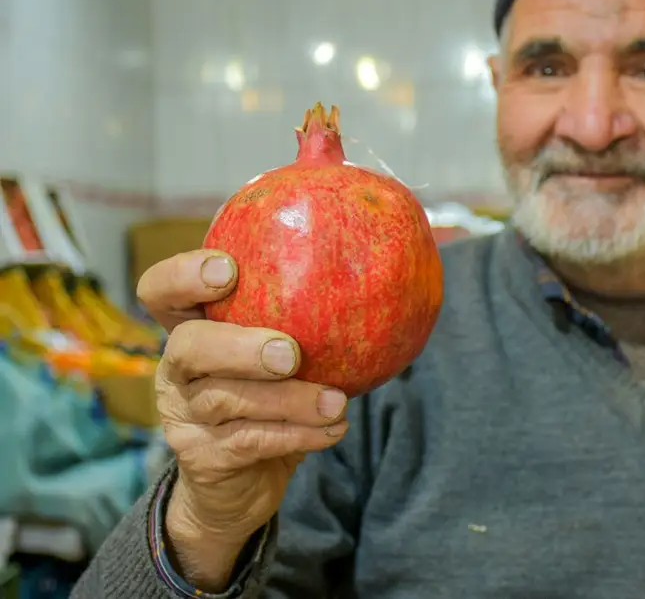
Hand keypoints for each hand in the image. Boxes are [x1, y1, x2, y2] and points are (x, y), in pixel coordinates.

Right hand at [138, 249, 348, 589]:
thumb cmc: (273, 398)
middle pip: (187, 347)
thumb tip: (374, 277)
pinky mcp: (202, 459)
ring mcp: (183, 416)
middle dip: (239, 347)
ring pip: (226, 401)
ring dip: (289, 400)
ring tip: (335, 402)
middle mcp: (176, 369)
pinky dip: (297, 434)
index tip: (229, 270)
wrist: (243, 484)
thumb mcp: (282, 357)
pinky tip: (333, 428)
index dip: (183, 275)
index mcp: (190, 328)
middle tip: (291, 354)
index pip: (160, 290)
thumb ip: (304, 321)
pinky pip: (249, 442)